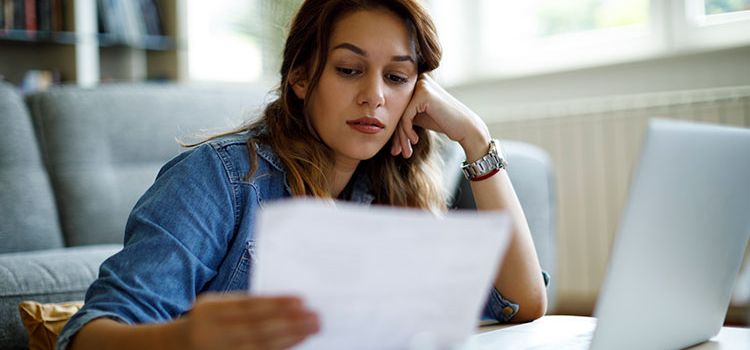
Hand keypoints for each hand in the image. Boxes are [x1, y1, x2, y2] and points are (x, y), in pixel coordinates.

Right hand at [180, 293, 319, 349]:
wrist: (175, 346)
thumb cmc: (208, 321)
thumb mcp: (218, 305)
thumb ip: (246, 304)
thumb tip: (287, 304)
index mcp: (211, 309)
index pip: (249, 306)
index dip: (276, 303)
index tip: (301, 300)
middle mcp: (213, 332)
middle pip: (258, 328)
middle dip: (289, 322)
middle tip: (315, 317)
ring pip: (260, 346)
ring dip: (289, 338)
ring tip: (310, 329)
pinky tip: (294, 344)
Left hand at [391, 74, 489, 158]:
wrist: (465, 127)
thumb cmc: (442, 122)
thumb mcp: (418, 116)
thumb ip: (403, 113)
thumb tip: (379, 122)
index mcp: (415, 82)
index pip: (398, 107)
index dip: (395, 129)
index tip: (395, 148)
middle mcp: (418, 79)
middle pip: (397, 110)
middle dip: (396, 135)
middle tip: (397, 153)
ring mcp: (421, 84)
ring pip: (400, 114)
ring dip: (401, 136)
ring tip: (405, 152)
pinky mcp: (423, 93)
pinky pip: (406, 116)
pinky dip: (407, 131)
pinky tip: (415, 140)